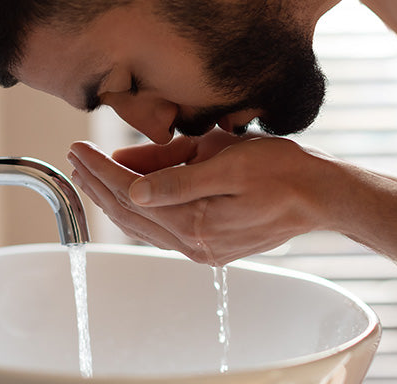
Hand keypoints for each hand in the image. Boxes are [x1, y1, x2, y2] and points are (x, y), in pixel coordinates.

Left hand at [68, 135, 335, 264]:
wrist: (321, 195)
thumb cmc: (282, 171)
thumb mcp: (226, 160)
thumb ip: (176, 176)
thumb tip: (132, 185)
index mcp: (195, 222)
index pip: (130, 193)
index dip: (100, 169)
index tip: (78, 148)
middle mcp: (194, 243)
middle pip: (129, 212)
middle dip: (98, 183)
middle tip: (76, 157)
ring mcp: (202, 248)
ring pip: (143, 223)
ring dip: (115, 196)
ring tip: (93, 171)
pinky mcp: (212, 244)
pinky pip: (162, 227)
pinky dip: (141, 207)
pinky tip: (132, 190)